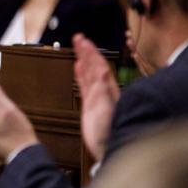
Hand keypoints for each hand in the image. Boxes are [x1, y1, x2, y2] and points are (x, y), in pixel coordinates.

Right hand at [73, 34, 118, 164]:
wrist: (106, 149)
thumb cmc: (109, 133)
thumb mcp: (106, 110)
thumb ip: (104, 90)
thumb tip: (103, 71)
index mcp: (108, 90)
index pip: (99, 65)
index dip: (91, 52)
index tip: (83, 40)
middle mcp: (104, 91)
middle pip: (94, 65)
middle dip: (87, 51)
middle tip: (78, 37)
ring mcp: (97, 97)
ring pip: (89, 73)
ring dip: (84, 59)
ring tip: (78, 46)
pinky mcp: (90, 105)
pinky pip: (84, 84)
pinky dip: (81, 73)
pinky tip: (78, 66)